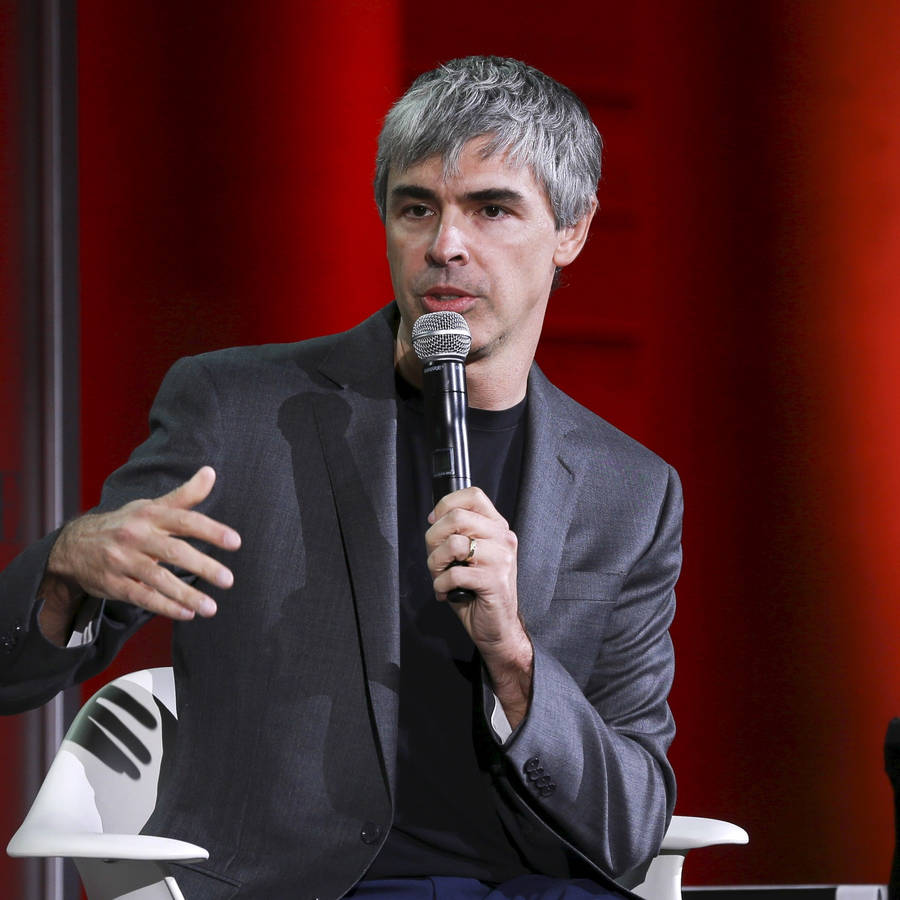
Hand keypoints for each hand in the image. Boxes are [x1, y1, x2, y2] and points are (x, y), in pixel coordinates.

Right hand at [40, 467, 240, 641]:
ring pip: (158, 579)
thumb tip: (210, 472)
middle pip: (174, 551)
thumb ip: (184, 495)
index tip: (235, 542)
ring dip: (186, 595)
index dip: (211, 530)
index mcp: (149, 515)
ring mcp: (123, 561)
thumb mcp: (150, 506)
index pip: (185, 520)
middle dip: (203, 566)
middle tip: (228, 580)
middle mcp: (136, 536)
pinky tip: (187, 613)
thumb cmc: (124, 524)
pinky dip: (165, 607)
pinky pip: (142, 597)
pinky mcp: (114, 584)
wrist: (73, 546)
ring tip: (211, 607)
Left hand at [426, 486, 532, 724]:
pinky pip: (454, 574)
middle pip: (457, 517)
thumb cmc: (477, 591)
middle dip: (433, 538)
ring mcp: (501, 559)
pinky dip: (440, 586)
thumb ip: (456, 533)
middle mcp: (503, 538)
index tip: (435, 523)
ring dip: (435, 563)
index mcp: (497, 527)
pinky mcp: (495, 581)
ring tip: (440, 576)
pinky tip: (445, 593)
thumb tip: (433, 517)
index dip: (446, 504)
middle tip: (435, 558)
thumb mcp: (468, 555)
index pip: (473, 495)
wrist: (498, 628)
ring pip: (454, 544)